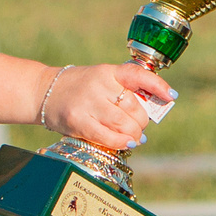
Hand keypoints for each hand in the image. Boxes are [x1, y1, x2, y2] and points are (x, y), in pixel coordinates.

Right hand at [42, 64, 173, 151]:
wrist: (44, 92)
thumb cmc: (80, 88)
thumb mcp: (102, 79)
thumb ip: (123, 91)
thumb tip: (150, 112)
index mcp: (108, 71)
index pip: (138, 75)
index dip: (158, 85)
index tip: (171, 96)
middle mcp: (99, 85)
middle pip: (134, 109)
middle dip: (141, 122)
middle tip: (138, 127)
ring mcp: (88, 103)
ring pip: (124, 125)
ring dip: (134, 135)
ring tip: (133, 137)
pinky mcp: (78, 121)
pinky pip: (107, 137)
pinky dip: (121, 142)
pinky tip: (126, 143)